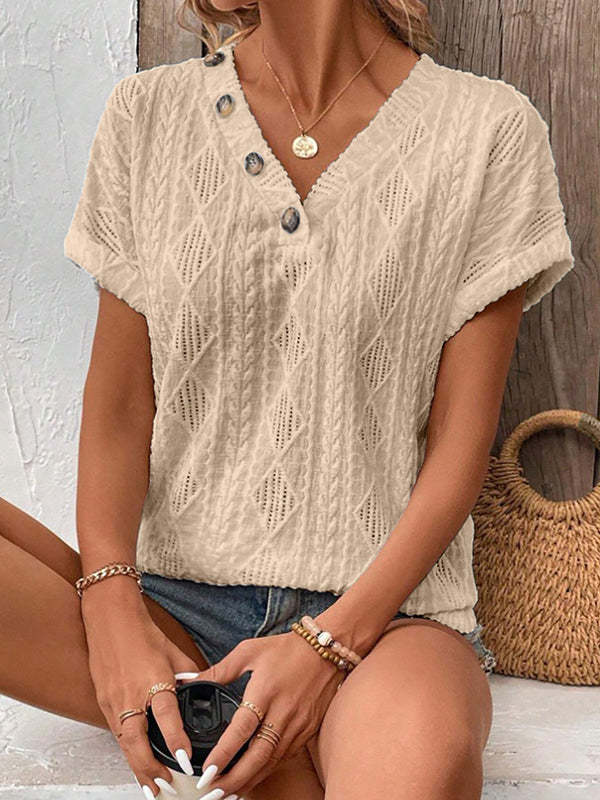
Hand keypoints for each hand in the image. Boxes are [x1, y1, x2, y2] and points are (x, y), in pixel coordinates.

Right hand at [81, 582, 202, 797]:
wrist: (110, 618)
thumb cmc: (142, 631)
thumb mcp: (172, 650)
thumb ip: (188, 672)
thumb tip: (201, 687)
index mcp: (153, 678)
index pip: (166, 715)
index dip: (176, 739)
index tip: (186, 759)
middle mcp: (131, 693)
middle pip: (137, 740)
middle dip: (150, 768)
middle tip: (165, 787)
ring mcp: (114, 700)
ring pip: (124, 742)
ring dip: (137, 767)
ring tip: (151, 787)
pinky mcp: (104, 702)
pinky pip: (117, 732)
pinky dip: (127, 751)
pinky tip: (136, 763)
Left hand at [190, 630, 346, 798]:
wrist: (324, 650)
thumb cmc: (286, 649)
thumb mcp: (248, 651)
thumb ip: (219, 670)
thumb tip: (190, 679)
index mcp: (264, 691)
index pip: (242, 729)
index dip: (223, 753)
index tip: (206, 771)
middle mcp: (282, 711)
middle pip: (258, 755)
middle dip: (234, 779)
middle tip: (212, 791)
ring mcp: (298, 724)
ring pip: (272, 761)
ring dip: (249, 780)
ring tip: (228, 792)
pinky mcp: (307, 730)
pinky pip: (285, 756)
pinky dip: (267, 770)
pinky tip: (253, 777)